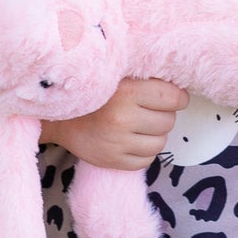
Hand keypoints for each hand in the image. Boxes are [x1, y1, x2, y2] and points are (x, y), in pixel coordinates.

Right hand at [43, 76, 188, 170]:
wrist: (58, 116)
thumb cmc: (94, 93)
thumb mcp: (118, 75)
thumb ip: (146, 78)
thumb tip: (180, 85)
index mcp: (126, 91)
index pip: (173, 98)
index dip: (178, 98)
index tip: (173, 97)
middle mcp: (122, 118)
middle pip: (168, 121)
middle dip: (163, 115)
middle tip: (148, 110)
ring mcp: (117, 143)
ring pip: (160, 143)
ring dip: (155, 135)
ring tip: (139, 126)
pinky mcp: (113, 161)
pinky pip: (147, 160)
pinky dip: (144, 151)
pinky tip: (131, 140)